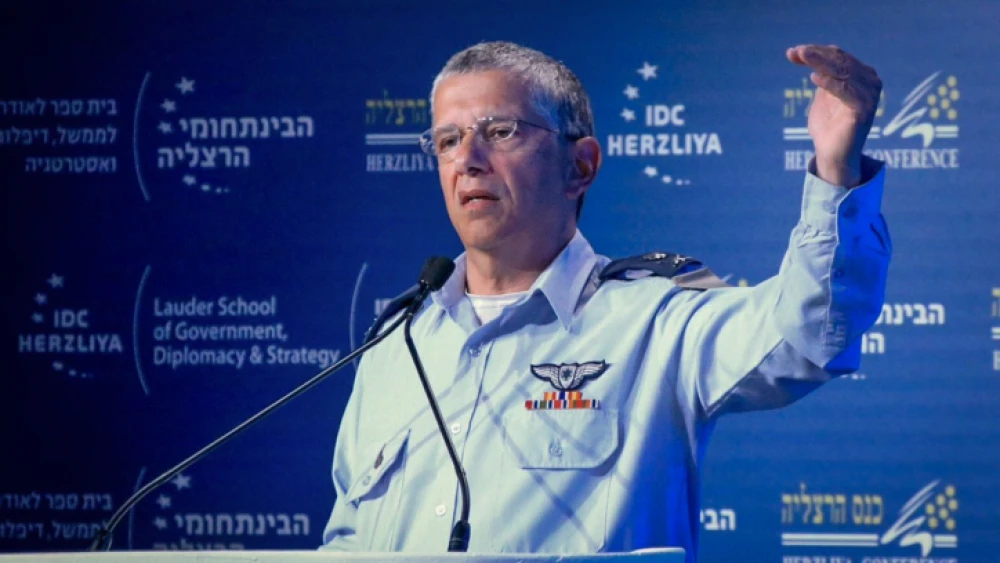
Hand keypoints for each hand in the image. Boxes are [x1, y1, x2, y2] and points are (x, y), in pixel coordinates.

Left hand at [786, 44, 881, 186]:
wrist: (832, 155)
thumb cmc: (827, 126)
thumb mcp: (822, 95)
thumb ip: (820, 74)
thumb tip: (802, 51)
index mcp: (862, 76)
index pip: (838, 56)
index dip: (816, 51)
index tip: (792, 52)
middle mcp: (870, 82)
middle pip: (840, 61)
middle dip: (816, 54)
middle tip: (795, 51)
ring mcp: (870, 95)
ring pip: (843, 72)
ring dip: (820, 62)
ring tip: (801, 56)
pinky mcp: (864, 110)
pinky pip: (846, 92)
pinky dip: (830, 83)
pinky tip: (813, 78)